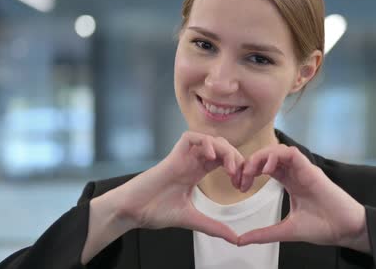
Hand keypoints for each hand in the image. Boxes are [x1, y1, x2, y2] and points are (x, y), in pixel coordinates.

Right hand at [108, 131, 243, 243]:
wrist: (132, 211)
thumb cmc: (155, 211)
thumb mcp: (192, 219)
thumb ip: (214, 226)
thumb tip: (235, 238)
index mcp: (197, 172)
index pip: (224, 160)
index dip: (237, 168)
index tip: (243, 185)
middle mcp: (192, 161)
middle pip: (222, 147)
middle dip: (236, 158)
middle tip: (240, 177)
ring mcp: (183, 157)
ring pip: (210, 140)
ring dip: (225, 150)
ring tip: (230, 169)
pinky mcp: (173, 155)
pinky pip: (191, 137)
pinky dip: (204, 142)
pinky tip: (211, 156)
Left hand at [237, 144, 370, 251]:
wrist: (344, 229)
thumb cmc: (322, 227)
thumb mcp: (285, 230)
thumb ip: (263, 234)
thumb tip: (240, 241)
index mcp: (290, 182)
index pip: (266, 167)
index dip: (250, 172)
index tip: (240, 186)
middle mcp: (296, 172)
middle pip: (269, 155)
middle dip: (251, 162)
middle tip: (240, 178)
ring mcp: (303, 169)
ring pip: (278, 150)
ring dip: (261, 156)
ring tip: (251, 171)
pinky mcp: (311, 169)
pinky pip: (292, 153)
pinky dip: (277, 156)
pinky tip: (267, 169)